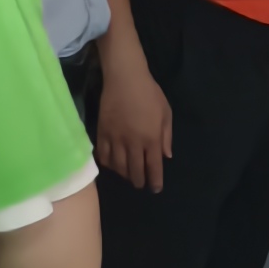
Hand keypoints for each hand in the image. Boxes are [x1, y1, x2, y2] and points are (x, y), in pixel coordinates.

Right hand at [95, 47, 170, 192]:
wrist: (124, 78)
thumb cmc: (149, 93)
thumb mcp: (166, 113)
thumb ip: (166, 136)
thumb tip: (166, 156)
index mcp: (151, 138)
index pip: (153, 167)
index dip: (155, 181)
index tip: (155, 189)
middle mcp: (133, 143)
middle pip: (135, 171)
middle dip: (139, 181)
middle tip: (141, 184)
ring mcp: (115, 139)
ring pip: (118, 167)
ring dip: (124, 175)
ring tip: (128, 175)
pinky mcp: (102, 133)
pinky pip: (103, 156)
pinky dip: (108, 164)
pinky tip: (112, 165)